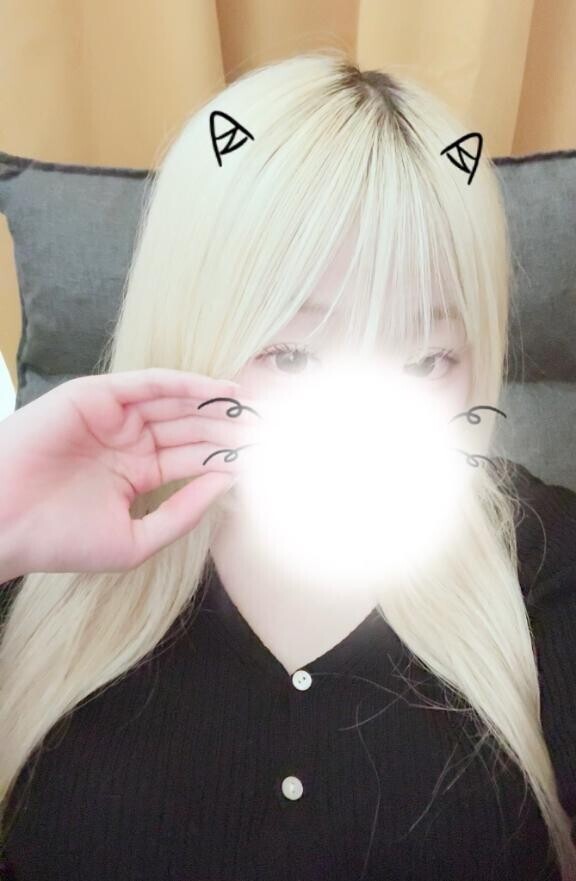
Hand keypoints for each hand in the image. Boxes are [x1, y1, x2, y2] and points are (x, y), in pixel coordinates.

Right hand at [0, 368, 255, 576]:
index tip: (265, 455)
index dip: (227, 455)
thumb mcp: (135, 539)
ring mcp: (112, 418)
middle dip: (228, 425)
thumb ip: (181, 513)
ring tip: (252, 404)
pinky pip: (145, 384)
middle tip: (269, 425)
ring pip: (173, 402)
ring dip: (212, 401)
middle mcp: (128, 443)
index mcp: (137, 474)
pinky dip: (180, 383)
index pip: (192, 458)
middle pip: (189, 427)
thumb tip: (226, 484)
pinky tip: (214, 388)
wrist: (3, 525)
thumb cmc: (60, 540)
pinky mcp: (94, 397)